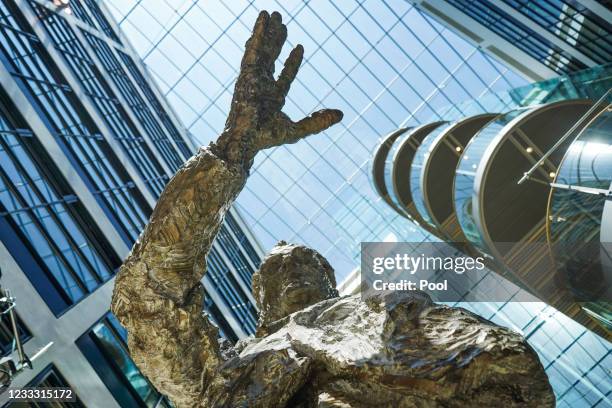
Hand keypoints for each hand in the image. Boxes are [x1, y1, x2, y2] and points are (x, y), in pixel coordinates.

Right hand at [215, 11, 342, 169]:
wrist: (245, 140)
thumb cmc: (266, 138)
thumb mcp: (297, 129)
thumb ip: (318, 121)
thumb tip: (341, 114)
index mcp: (273, 97)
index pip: (285, 75)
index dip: (293, 62)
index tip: (300, 46)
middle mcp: (262, 85)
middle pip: (272, 57)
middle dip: (276, 40)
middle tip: (281, 22)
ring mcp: (253, 78)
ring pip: (262, 49)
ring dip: (267, 32)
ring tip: (271, 14)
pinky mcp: (246, 73)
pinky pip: (253, 49)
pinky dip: (257, 33)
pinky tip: (262, 18)